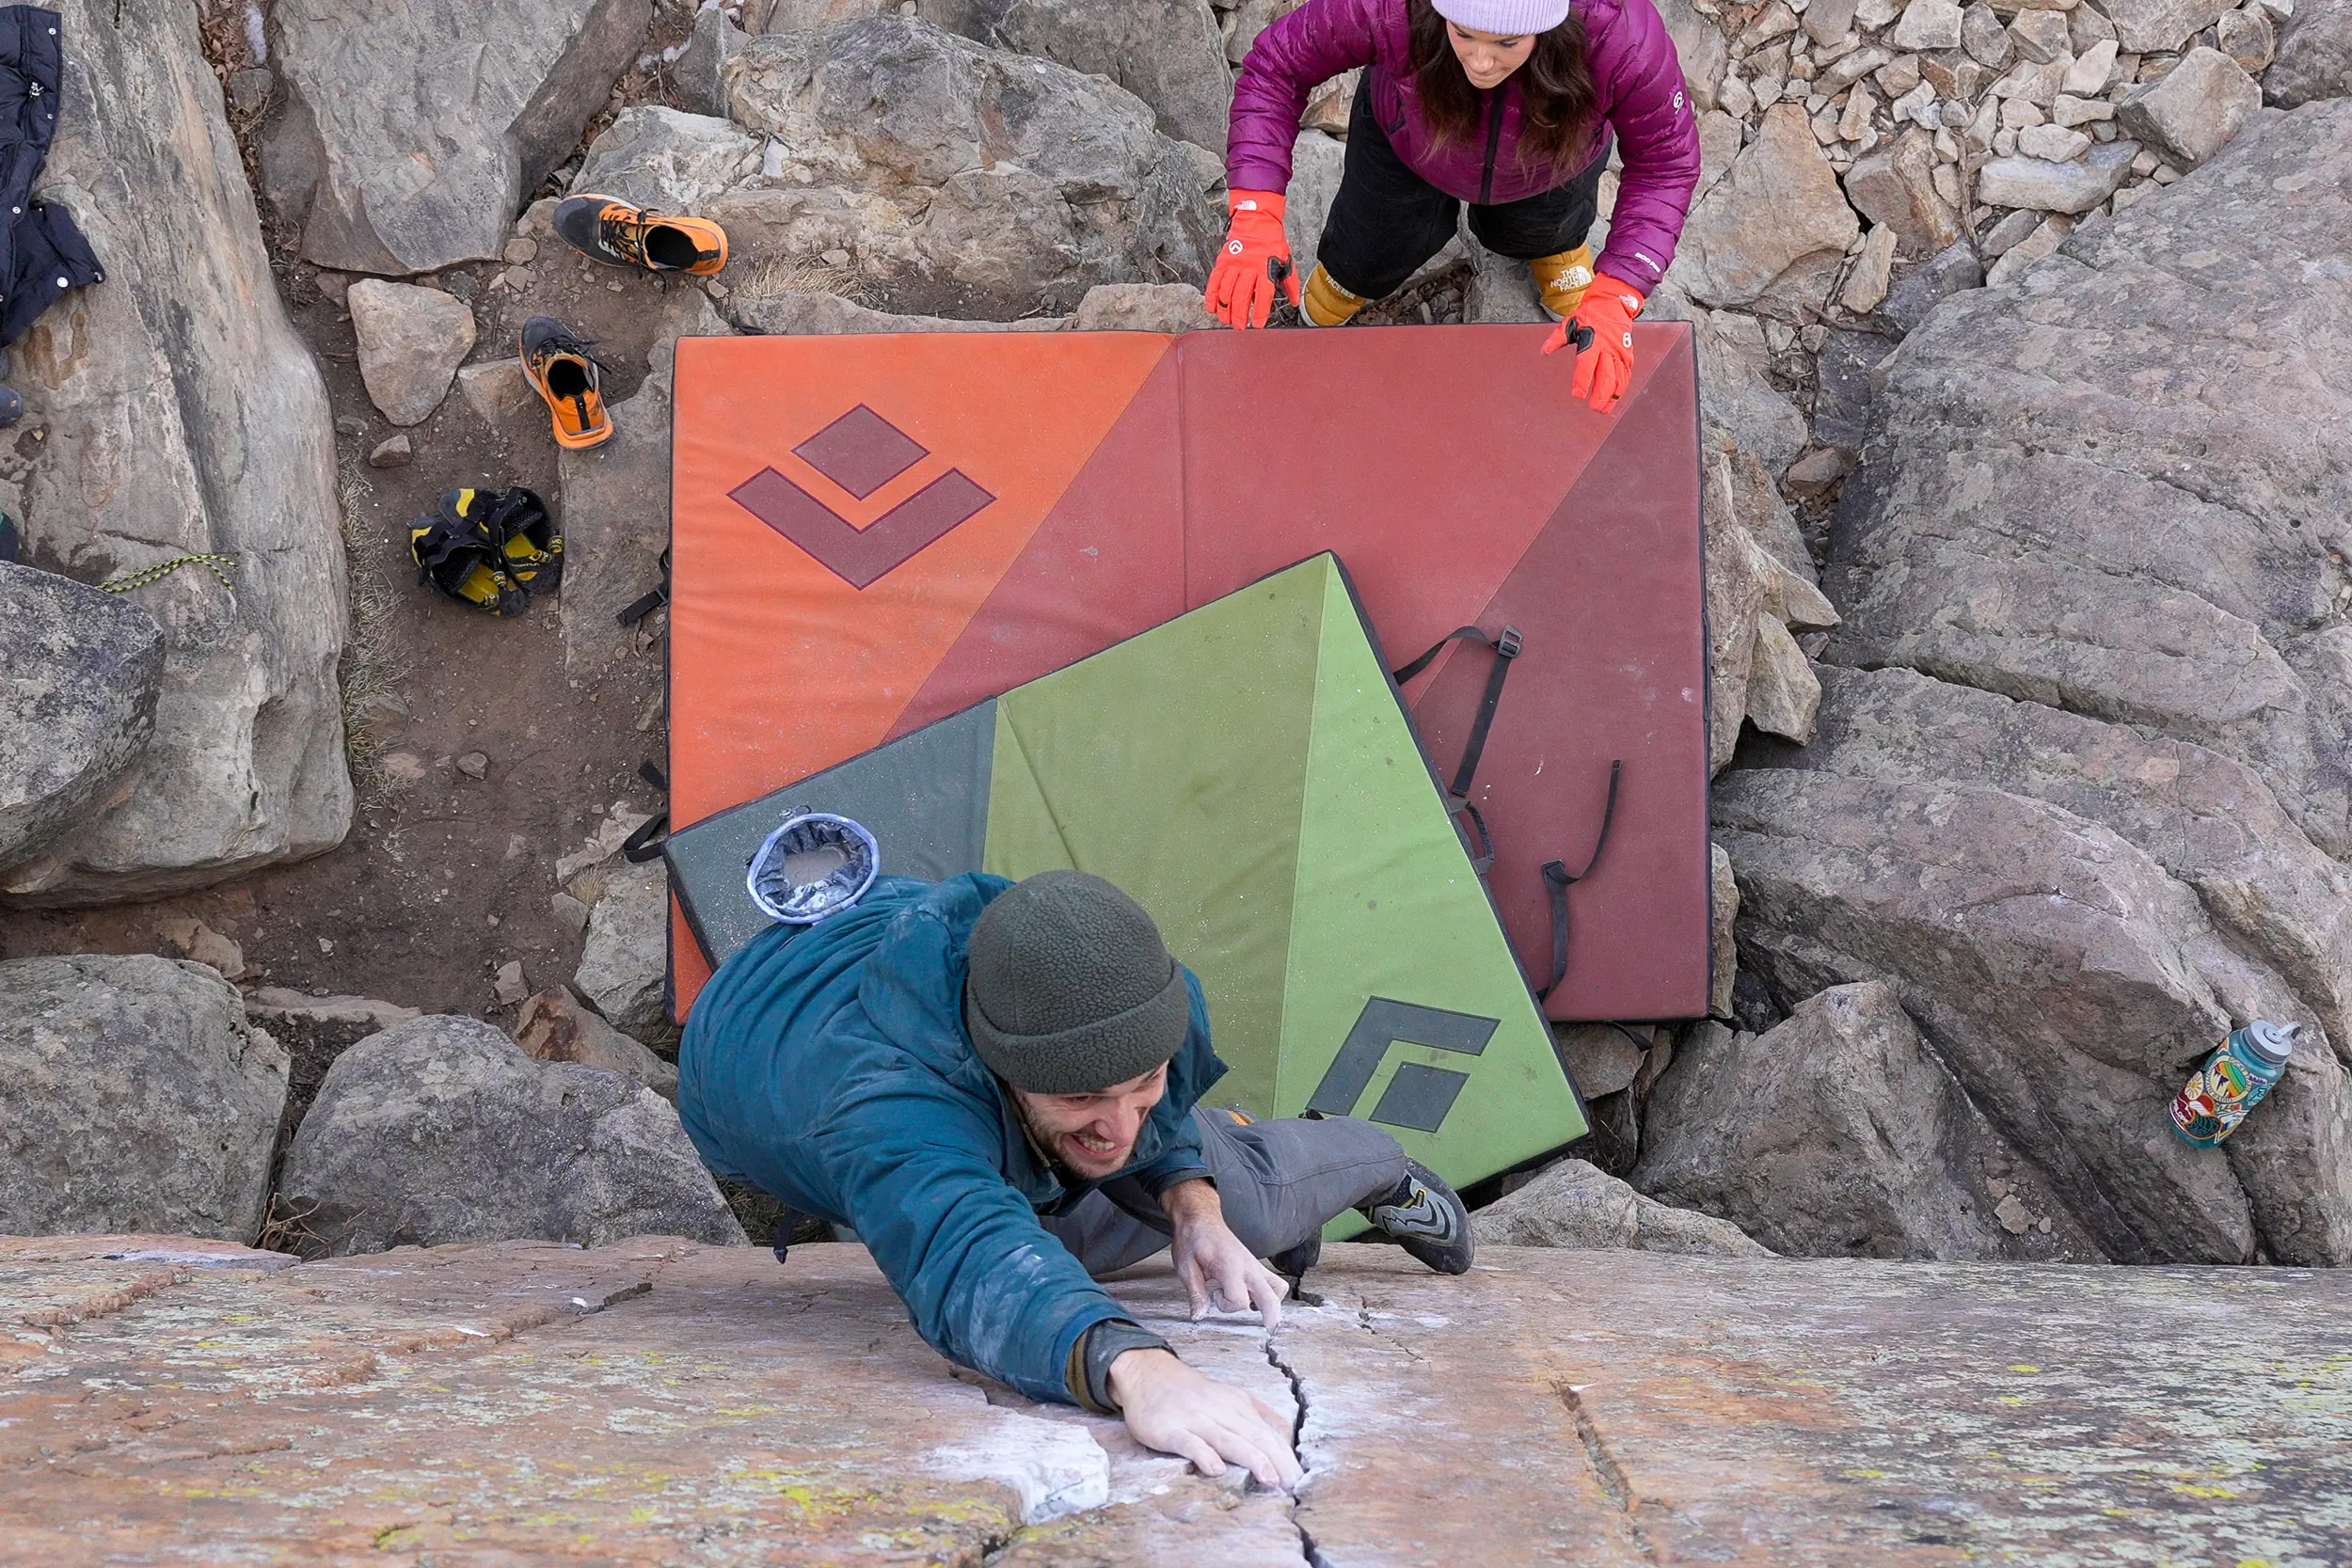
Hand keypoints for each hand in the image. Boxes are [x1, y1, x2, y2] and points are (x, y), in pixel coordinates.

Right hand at [1110, 1348, 1303, 1490]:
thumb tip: (1286, 1434)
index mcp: (1237, 1404)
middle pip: (1254, 1436)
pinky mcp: (1170, 1429)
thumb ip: (1257, 1414)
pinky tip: (1216, 1470)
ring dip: (1251, 1458)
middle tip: (1291, 1484)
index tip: (1299, 1478)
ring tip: (1269, 1478)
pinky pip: (1189, 1443)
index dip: (1285, 1455)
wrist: (1148, 1374)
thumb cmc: (1191, 1393)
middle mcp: (1220, 1410)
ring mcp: (1195, 1419)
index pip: (1267, 1432)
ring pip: (1227, 1439)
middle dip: (1276, 1460)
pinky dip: (1204, 1455)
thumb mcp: (1230, 1397)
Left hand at [1163, 1179, 1290, 1328]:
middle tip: (1266, 1333)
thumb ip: (1196, 1293)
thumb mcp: (1186, 1267)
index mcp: (1230, 1266)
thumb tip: (1199, 1316)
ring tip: (1254, 1311)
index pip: (1239, 1300)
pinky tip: (1252, 1299)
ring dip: (1271, 1304)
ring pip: (1278, 1289)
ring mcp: (1255, 1265)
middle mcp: (1248, 1266)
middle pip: (1271, 1298)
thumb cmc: (1193, 1239)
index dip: (1226, 1306)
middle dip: (1271, 1319)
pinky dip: (1268, 1295)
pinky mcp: (1255, 1265)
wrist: (1200, 1217)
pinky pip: (1272, 1282)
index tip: (1214, 1296)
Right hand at [1206, 190, 1301, 329]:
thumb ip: (1290, 283)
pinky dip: (1211, 295)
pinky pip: (1214, 281)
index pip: (1262, 293)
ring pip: (1226, 290)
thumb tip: (1295, 302)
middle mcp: (1249, 266)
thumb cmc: (1272, 242)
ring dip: (1225, 308)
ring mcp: (1234, 264)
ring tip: (1226, 321)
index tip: (1257, 324)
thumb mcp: (1286, 260)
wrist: (1256, 220)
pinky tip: (1212, 308)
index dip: (1259, 311)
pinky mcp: (1222, 261)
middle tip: (1240, 327)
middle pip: (1242, 295)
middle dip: (1239, 314)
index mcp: (1265, 267)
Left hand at [1541, 271, 1643, 412]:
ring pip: (1618, 378)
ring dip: (1612, 396)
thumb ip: (1557, 338)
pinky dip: (1621, 388)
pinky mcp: (1627, 354)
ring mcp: (1619, 353)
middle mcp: (1608, 349)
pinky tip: (1616, 398)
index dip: (1582, 381)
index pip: (1586, 365)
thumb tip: (1544, 351)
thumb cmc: (1590, 313)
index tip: (1577, 394)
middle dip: (1600, 394)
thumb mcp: (1570, 322)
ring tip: (1604, 409)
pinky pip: (1626, 374)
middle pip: (1605, 376)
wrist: (1614, 302)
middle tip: (1594, 408)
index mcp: (1593, 341)